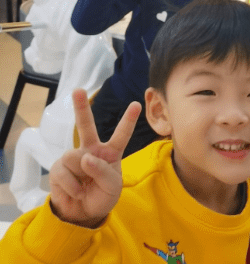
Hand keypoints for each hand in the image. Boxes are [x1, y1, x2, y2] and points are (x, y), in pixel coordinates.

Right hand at [48, 89, 140, 228]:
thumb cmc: (102, 196)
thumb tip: (84, 157)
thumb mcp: (112, 187)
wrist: (83, 213)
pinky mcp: (58, 168)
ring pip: (74, 158)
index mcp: (110, 152)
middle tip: (77, 90)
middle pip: (86, 126)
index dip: (128, 120)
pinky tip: (75, 192)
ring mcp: (74, 157)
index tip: (136, 104)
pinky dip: (71, 187)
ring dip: (80, 177)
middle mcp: (91, 150)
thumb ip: (103, 171)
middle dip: (80, 107)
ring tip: (84, 188)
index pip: (121, 135)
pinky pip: (63, 173)